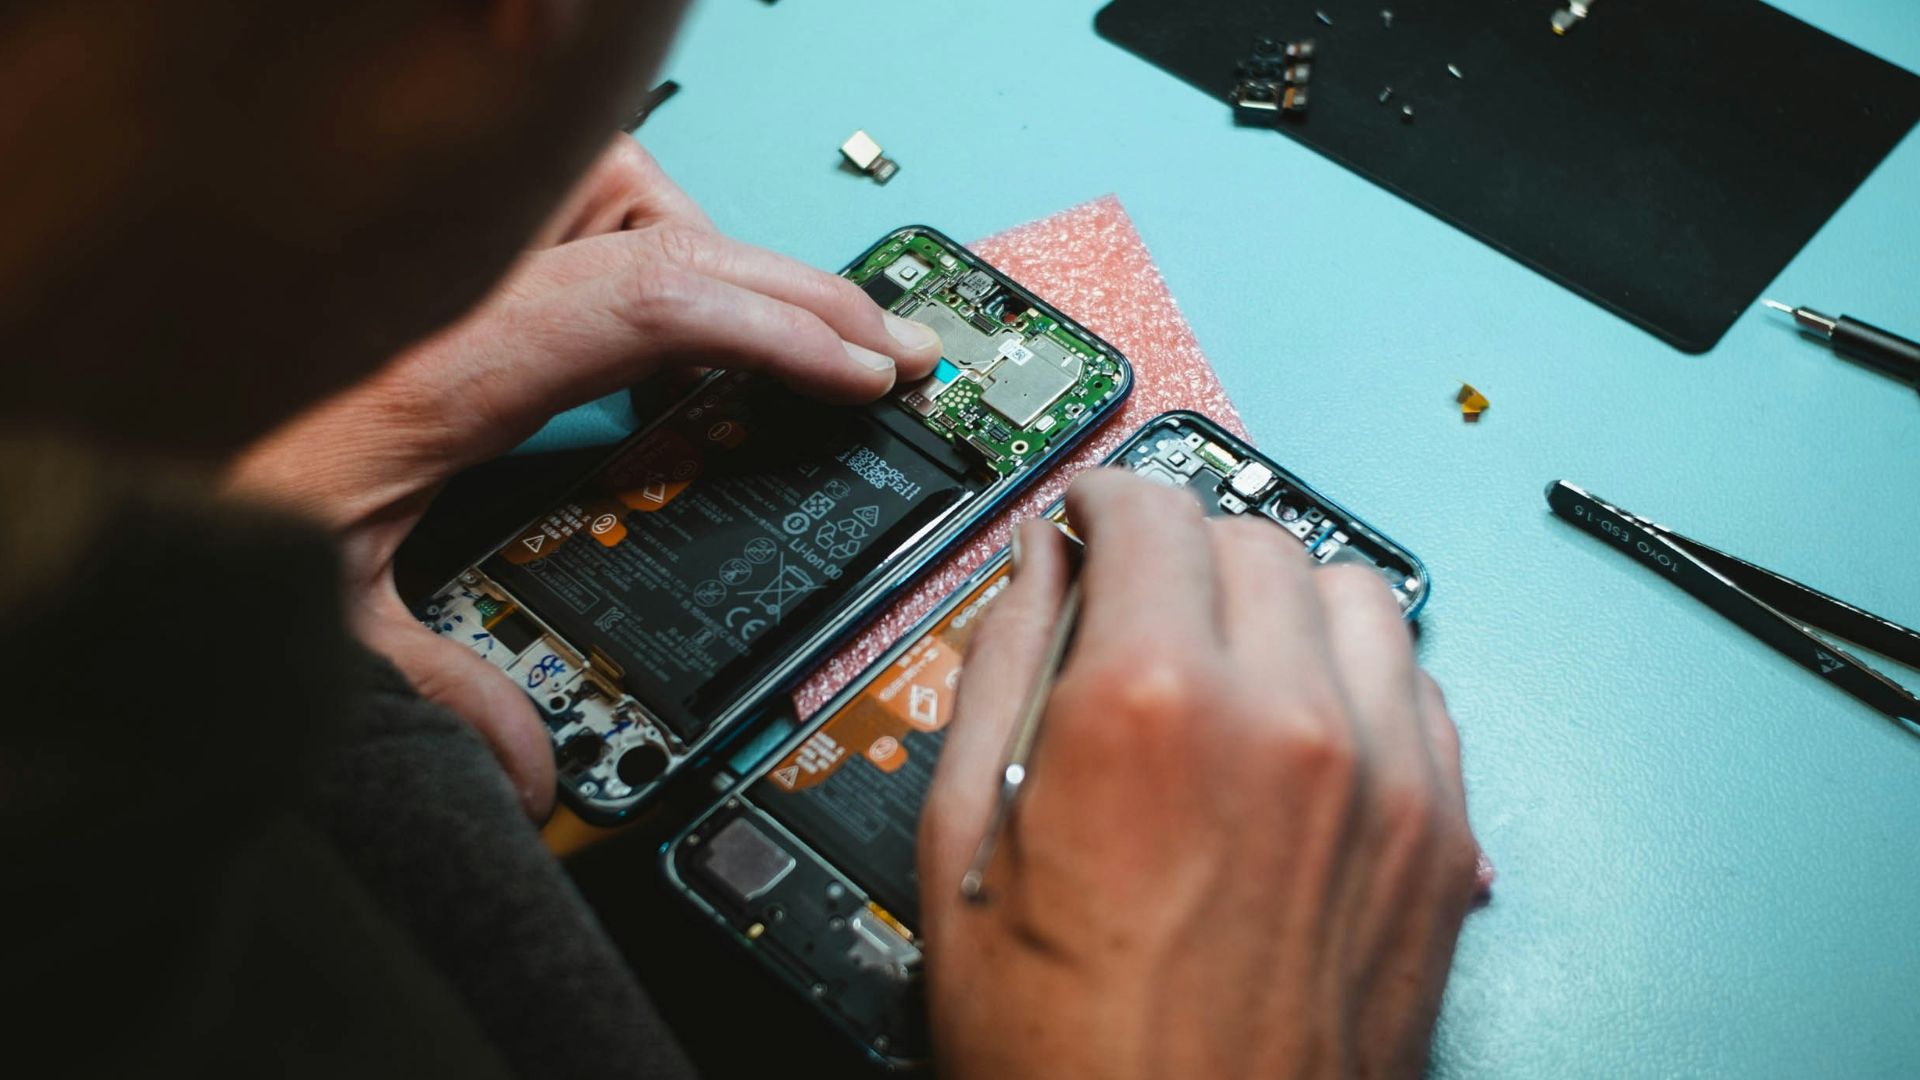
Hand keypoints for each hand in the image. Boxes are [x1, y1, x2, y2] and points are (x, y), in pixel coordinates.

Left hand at [229, 135, 940, 819]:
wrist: (112, 424)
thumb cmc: (190, 481)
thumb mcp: (316, 610)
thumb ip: (433, 689)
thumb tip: (529, 769)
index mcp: (451, 365)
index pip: (652, 304)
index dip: (779, 329)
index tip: (866, 373)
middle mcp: (462, 284)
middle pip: (670, 233)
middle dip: (801, 290)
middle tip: (890, 347)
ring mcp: (459, 257)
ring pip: (626, 189)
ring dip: (714, 249)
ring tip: (780, 330)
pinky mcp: (454, 258)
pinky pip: (582, 207)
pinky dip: (649, 244)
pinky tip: (666, 323)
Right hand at [919, 471, 1478, 1078]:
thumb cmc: (1069, 1054)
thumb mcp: (965, 847)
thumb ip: (1002, 668)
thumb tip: (1035, 570)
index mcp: (1149, 706)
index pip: (1147, 511)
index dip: (1103, 501)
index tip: (1092, 517)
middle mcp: (1285, 718)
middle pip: (1249, 537)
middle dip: (1181, 550)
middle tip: (1139, 602)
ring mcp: (1384, 775)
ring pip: (1351, 592)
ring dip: (1280, 598)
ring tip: (1228, 657)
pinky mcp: (1443, 834)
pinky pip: (1418, 683)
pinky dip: (1355, 674)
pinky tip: (1300, 725)